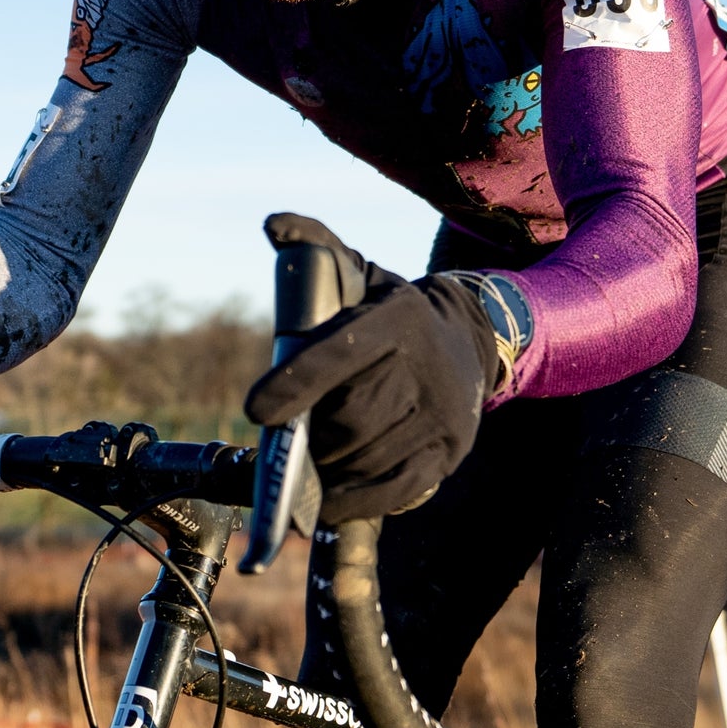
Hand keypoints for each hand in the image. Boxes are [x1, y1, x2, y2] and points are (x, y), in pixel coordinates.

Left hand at [243, 217, 497, 521]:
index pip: (340, 353)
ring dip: (328, 468)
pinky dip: (352, 502)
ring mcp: (442, 415)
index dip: (294, 383)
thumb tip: (273, 225)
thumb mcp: (361, 271)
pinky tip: (325, 501)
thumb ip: (316, 244)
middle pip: (352, 418)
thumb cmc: (395, 310)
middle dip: (312, 435)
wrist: (472, 339)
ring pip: (368, 457)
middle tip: (290, 437)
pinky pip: (396, 491)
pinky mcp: (449, 452)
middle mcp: (427, 368)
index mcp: (398, 319)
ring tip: (308, 464)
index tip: (254, 409)